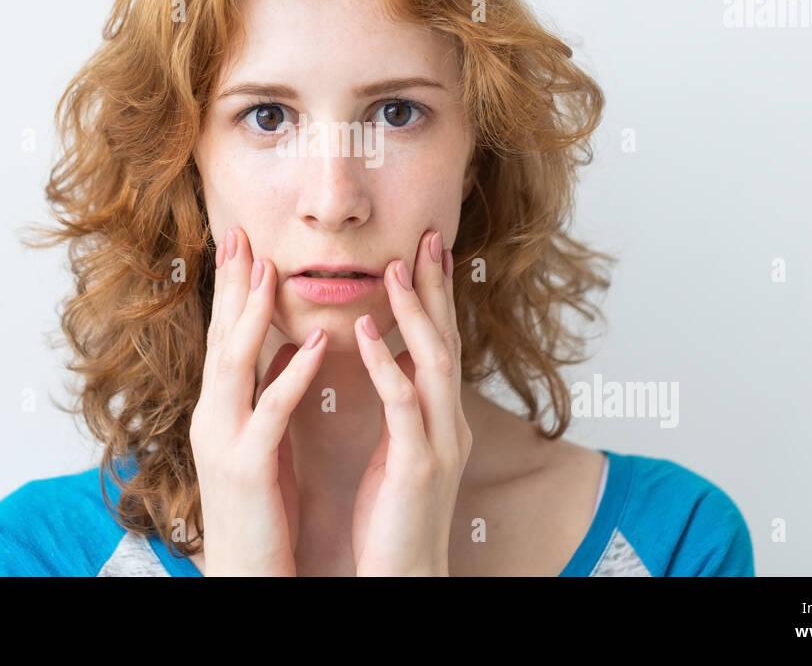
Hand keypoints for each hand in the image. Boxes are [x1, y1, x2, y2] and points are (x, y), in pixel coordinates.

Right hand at [188, 225, 327, 575]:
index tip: (241, 243)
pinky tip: (313, 340)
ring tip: (270, 268)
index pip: (223, 338)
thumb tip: (283, 349)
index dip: (231, 290)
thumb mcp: (263, 443)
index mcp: (219, 412)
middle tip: (240, 234)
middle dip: (230, 285)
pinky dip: (292, 372)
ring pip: (234, 365)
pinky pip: (272, 410)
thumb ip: (267, 394)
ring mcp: (224, 442)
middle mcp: (212, 419)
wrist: (249, 573)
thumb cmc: (261, 511)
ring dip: (252, 314)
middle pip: (220, 338)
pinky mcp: (247, 468)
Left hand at [350, 229, 472, 575]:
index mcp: (440, 416)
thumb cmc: (390, 515)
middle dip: (436, 287)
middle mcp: (449, 421)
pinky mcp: (419, 465)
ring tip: (394, 268)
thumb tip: (385, 360)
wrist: (402, 575)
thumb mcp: (396, 449)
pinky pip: (403, 403)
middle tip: (427, 237)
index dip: (433, 295)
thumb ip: (397, 405)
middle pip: (447, 339)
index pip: (440, 342)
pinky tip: (361, 330)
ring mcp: (440, 442)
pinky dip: (384, 362)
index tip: (424, 250)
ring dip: (414, 312)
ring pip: (433, 362)